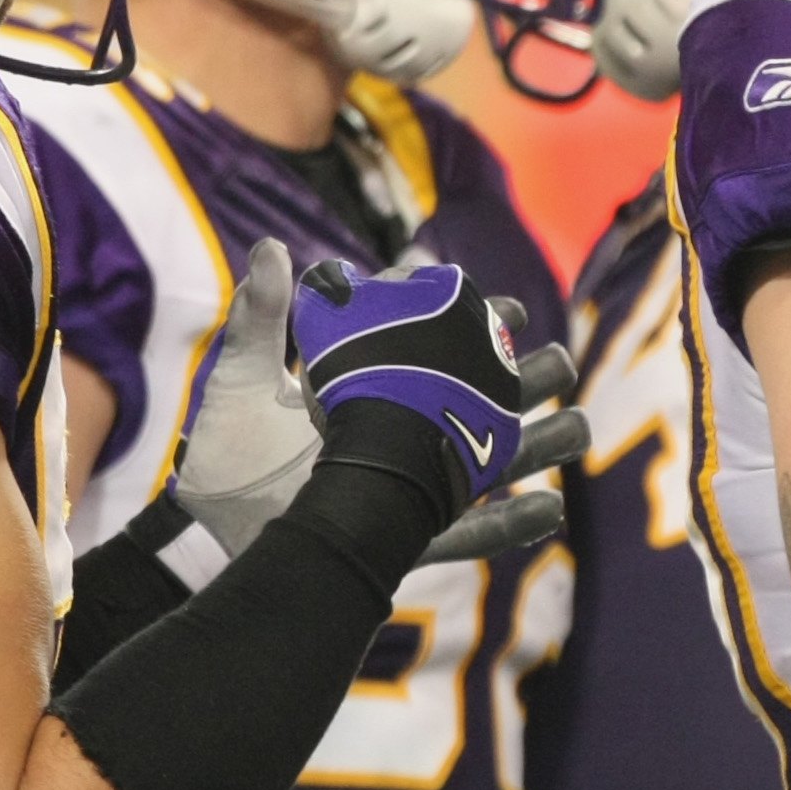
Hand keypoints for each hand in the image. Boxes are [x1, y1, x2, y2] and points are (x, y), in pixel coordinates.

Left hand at [149, 241, 574, 565]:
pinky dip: (510, 526)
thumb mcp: (240, 380)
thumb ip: (264, 318)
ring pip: (486, 467)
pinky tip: (551, 508)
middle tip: (562, 361)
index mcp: (364, 393)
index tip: (509, 309)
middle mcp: (394, 438)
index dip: (471, 329)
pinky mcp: (403, 540)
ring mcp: (403, 491)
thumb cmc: (223, 457)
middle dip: (522, 381)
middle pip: (473, 405)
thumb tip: (274, 248)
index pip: (428, 351)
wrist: (211, 534)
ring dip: (536, 448)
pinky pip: (467, 537)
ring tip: (579, 427)